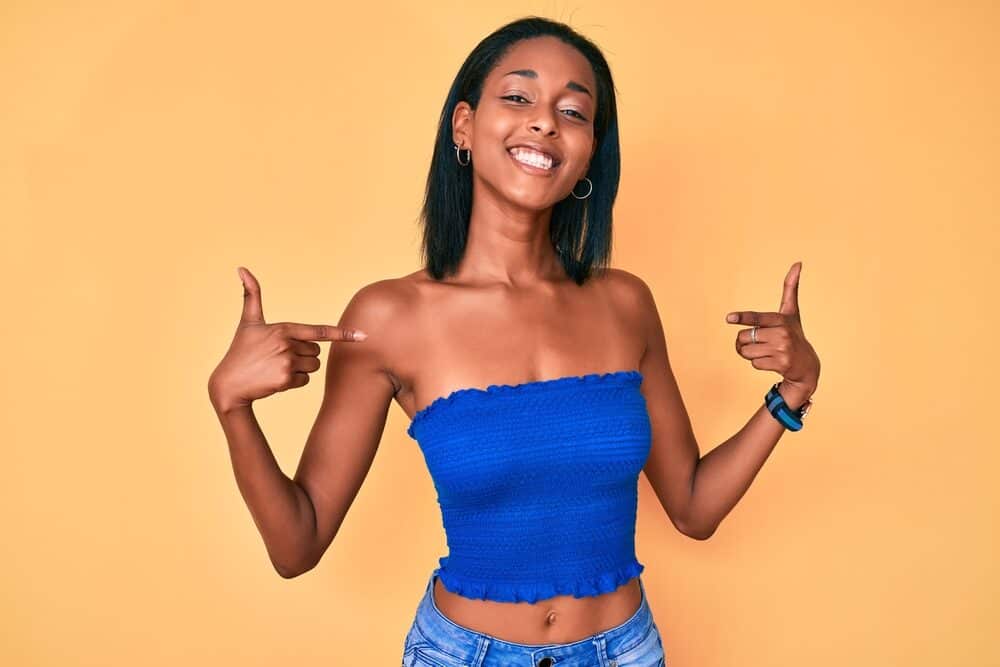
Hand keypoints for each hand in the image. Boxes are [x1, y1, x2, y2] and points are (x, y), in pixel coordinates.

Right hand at [207, 266, 366, 411]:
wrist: (229, 384)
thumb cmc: (240, 351)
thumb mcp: (247, 322)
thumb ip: (251, 295)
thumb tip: (242, 268)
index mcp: (283, 329)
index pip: (320, 331)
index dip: (343, 333)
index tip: (362, 336)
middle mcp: (287, 344)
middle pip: (316, 351)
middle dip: (303, 355)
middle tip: (279, 357)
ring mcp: (287, 363)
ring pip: (313, 366)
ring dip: (300, 369)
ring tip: (277, 367)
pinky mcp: (286, 380)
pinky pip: (306, 381)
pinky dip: (294, 382)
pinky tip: (276, 379)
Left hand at [725, 261, 819, 396]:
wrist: (807, 365)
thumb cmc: (794, 334)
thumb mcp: (792, 312)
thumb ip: (790, 289)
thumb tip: (798, 263)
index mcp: (782, 319)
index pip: (757, 318)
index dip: (742, 317)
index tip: (729, 318)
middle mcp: (783, 333)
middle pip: (744, 337)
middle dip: (745, 341)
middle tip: (761, 342)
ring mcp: (783, 350)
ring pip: (747, 351)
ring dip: (750, 354)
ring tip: (766, 352)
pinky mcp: (781, 365)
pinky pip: (754, 364)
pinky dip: (758, 364)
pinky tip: (772, 361)